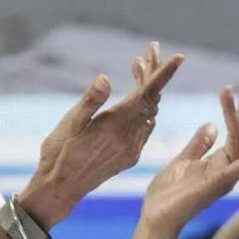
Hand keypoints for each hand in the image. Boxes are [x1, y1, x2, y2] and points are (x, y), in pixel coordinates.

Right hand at [19, 42, 183, 227]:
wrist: (61, 187)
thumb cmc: (60, 153)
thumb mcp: (70, 123)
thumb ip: (90, 100)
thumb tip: (106, 77)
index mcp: (117, 124)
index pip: (147, 93)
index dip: (163, 73)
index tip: (178, 57)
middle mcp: (131, 136)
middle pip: (152, 99)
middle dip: (153, 74)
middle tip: (149, 50)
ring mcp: (132, 147)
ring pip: (150, 112)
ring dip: (148, 90)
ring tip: (139, 68)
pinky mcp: (128, 155)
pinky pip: (145, 126)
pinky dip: (144, 109)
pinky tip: (137, 102)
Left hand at [128, 86, 238, 238]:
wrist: (155, 217)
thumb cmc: (169, 192)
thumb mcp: (184, 161)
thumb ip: (199, 145)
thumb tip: (212, 125)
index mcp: (218, 163)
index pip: (233, 132)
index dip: (231, 111)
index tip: (225, 89)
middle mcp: (225, 170)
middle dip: (237, 116)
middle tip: (228, 91)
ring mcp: (219, 180)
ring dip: (238, 130)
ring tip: (238, 110)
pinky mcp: (208, 189)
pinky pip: (228, 174)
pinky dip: (236, 164)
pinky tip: (238, 157)